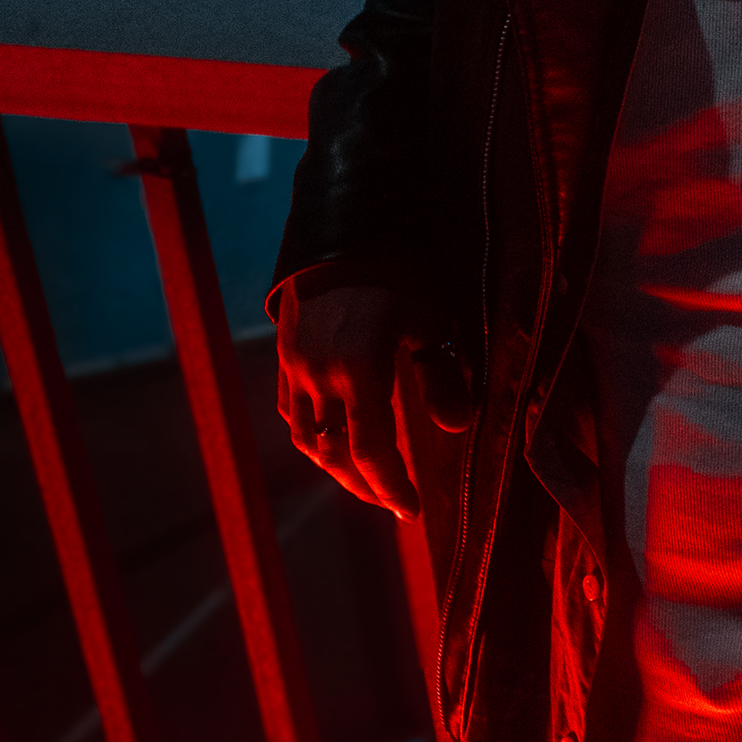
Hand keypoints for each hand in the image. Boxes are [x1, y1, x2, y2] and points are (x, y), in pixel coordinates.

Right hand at [275, 278, 476, 518]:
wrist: (342, 230)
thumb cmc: (398, 274)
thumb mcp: (432, 321)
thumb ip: (443, 377)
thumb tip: (458, 426)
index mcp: (358, 371)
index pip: (370, 452)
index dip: (390, 487)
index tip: (411, 510)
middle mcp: (318, 377)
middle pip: (334, 455)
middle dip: (363, 486)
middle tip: (391, 504)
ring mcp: (295, 369)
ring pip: (307, 439)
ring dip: (334, 466)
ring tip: (364, 481)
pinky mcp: (284, 358)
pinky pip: (292, 412)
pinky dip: (313, 435)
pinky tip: (332, 441)